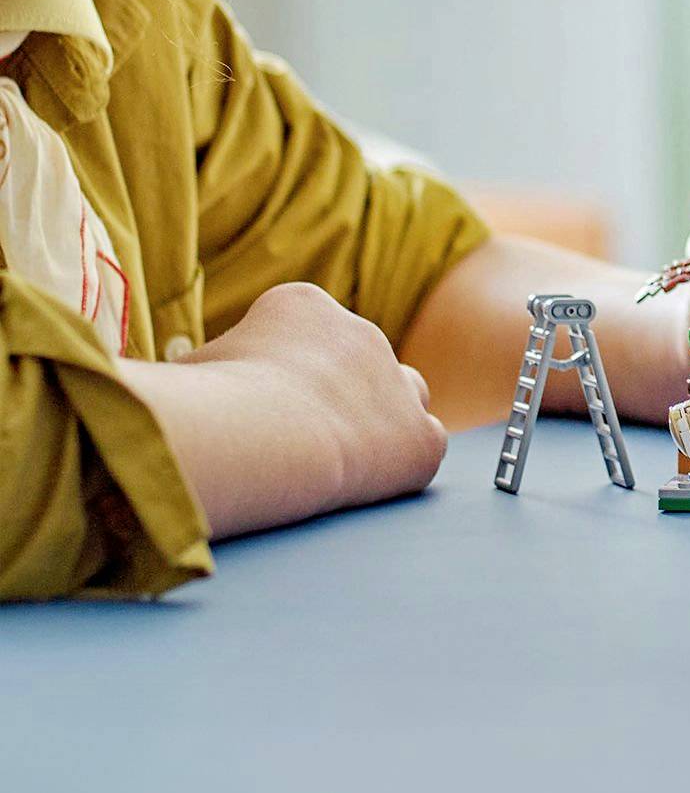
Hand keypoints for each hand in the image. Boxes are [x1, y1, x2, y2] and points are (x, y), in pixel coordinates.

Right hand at [121, 282, 445, 539]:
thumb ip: (190, 376)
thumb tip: (163, 392)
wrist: (251, 435)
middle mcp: (360, 331)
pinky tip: (370, 486)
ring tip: (338, 457)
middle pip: (350, 363)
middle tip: (291, 440)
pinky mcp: (416, 437)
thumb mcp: (180, 374)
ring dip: (377, 418)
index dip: (276, 374)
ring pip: (402, 392)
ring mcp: (396, 381)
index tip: (252, 408)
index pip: (300, 333)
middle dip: (327, 395)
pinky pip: (424, 441)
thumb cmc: (198, 407)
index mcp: (301, 306)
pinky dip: (401, 461)